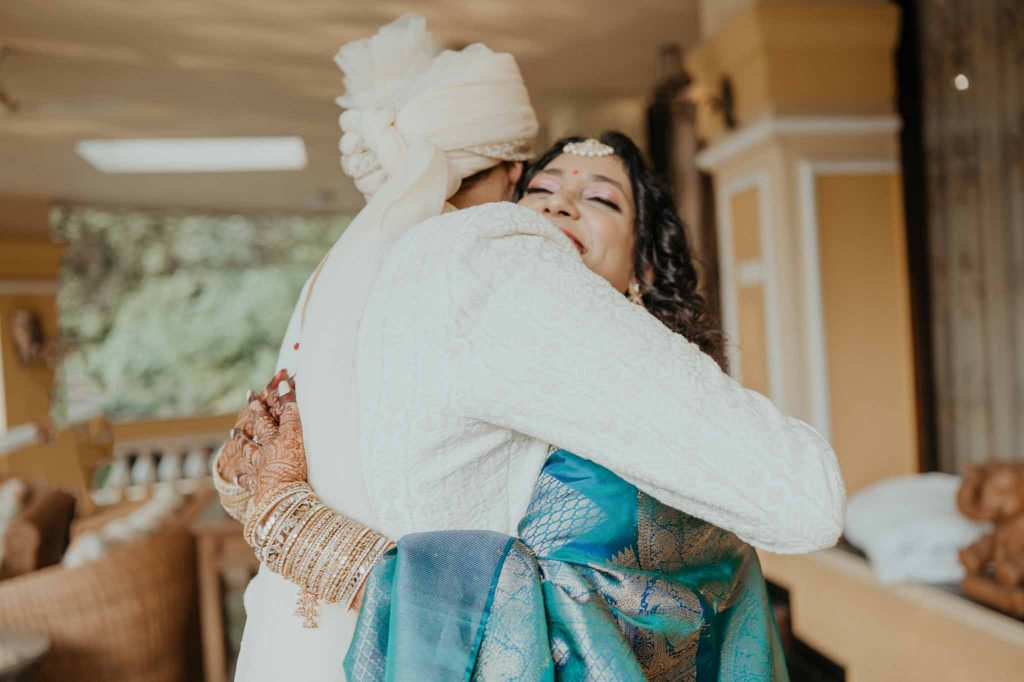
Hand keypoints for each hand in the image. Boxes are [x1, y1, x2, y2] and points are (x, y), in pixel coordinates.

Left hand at [239, 378, 307, 504]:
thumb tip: (281, 383)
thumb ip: (290, 411)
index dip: (260, 407)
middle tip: (238, 420)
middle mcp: (263, 455)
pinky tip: (236, 479)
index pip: (266, 419)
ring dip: (241, 446)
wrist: (282, 498)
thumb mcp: (295, 434)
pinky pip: (248, 483)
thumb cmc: (291, 465)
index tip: (252, 395)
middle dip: (248, 426)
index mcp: (272, 441)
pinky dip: (242, 479)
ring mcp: (259, 472)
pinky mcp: (260, 489)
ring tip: (233, 437)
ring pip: (247, 457)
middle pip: (254, 436)